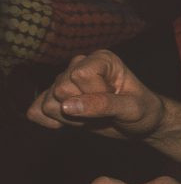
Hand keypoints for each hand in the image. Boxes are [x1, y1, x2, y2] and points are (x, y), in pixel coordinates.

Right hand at [28, 51, 165, 138]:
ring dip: (71, 119)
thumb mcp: (132, 109)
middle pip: (61, 89)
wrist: (139, 124)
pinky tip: (74, 121)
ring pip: (48, 103)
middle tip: (104, 111)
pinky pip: (35, 112)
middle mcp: (79, 65)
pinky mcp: (53, 98)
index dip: (96, 94)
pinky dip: (52, 122)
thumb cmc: (142, 111)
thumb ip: (103, 105)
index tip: (115, 99)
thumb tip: (67, 105)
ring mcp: (63, 81)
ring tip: (93, 115)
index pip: (80, 75)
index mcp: (101, 59)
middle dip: (83, 109)